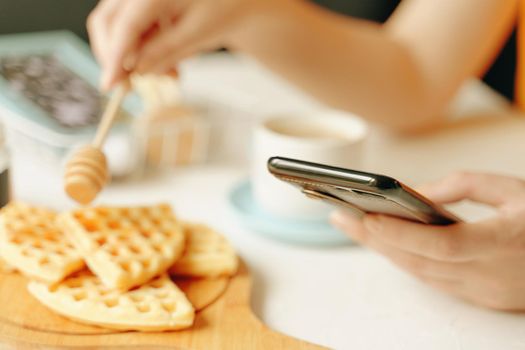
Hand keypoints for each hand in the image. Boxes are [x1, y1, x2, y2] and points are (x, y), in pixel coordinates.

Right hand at [87, 0, 275, 89]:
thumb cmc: (224, 8)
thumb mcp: (198, 34)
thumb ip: (164, 51)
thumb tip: (137, 70)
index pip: (126, 25)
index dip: (115, 57)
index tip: (109, 85)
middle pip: (108, 20)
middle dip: (116, 57)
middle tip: (131, 85)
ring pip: (115, 24)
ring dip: (134, 55)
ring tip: (170, 74)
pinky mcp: (140, 0)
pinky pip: (129, 23)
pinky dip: (143, 45)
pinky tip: (169, 60)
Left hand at [330, 172, 524, 310]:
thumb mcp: (514, 188)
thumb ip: (464, 186)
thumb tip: (416, 192)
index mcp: (504, 242)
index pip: (442, 244)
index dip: (401, 234)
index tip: (366, 217)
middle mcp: (491, 274)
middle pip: (418, 261)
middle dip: (374, 239)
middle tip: (341, 217)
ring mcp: (484, 291)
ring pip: (420, 273)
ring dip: (383, 251)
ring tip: (353, 228)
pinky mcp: (481, 298)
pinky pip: (432, 280)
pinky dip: (405, 261)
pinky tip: (384, 245)